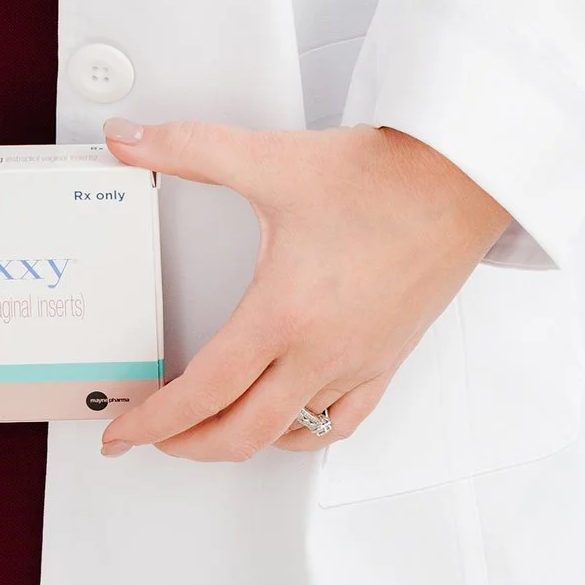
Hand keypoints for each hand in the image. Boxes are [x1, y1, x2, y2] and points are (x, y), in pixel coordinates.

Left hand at [97, 120, 512, 462]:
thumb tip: (129, 139)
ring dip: (240, 441)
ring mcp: (358, 363)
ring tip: (206, 428)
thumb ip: (190, 149)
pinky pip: (340, 422)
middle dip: (186, 444)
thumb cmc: (381, 176)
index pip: (203, 393)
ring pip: (289, 434)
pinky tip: (286, 420)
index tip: (123, 432)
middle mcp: (321, 352)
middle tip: (152, 436)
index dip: (154, 422)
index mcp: (284, 314)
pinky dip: (302, 432)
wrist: (461, 179)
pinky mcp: (387, 359)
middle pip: (241, 434)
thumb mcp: (270, 160)